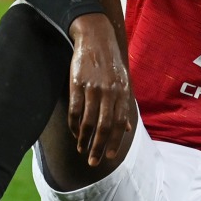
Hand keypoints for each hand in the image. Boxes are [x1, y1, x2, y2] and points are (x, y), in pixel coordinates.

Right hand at [67, 13, 135, 165]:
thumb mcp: (123, 82)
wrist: (95, 38)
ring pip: (88, 121)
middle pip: (104, 127)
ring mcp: (92, 88)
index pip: (119, 124)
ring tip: (82, 150)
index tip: (110, 157)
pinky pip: (74, 110)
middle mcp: (109, 92)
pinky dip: (73, 125)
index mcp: (122, 93)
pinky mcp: (77, 84)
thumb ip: (124, 105)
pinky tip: (74, 133)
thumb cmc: (110, 63)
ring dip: (84, 139)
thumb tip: (126, 128)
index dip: (115, 143)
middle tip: (93, 162)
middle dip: (99, 147)